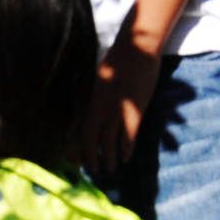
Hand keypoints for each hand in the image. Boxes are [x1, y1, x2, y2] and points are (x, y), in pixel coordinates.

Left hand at [86, 39, 161, 176]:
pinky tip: (126, 159)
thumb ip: (97, 94)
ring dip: (110, 158)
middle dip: (93, 158)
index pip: (84, 130)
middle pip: (94, 140)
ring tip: (111, 170)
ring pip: (111, 142)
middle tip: (95, 171)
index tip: (81, 159)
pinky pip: (129, 136)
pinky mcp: (136, 111)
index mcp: (92, 100)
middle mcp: (102, 109)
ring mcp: (118, 111)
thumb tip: (94, 105)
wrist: (137, 49)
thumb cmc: (120, 59)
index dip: (82, 147)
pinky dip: (126, 149)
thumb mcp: (100, 78)